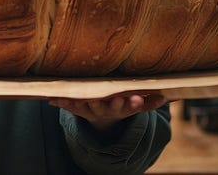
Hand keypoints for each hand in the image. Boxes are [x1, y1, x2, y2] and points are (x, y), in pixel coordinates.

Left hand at [48, 93, 165, 131]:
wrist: (102, 120)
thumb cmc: (120, 105)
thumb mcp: (135, 105)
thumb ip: (148, 102)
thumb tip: (165, 97)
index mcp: (121, 108)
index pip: (129, 106)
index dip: (132, 103)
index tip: (135, 98)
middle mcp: (105, 109)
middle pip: (107, 107)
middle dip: (108, 102)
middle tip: (108, 97)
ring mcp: (90, 109)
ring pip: (86, 106)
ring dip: (81, 102)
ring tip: (76, 98)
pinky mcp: (77, 109)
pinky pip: (68, 106)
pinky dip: (60, 103)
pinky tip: (52, 100)